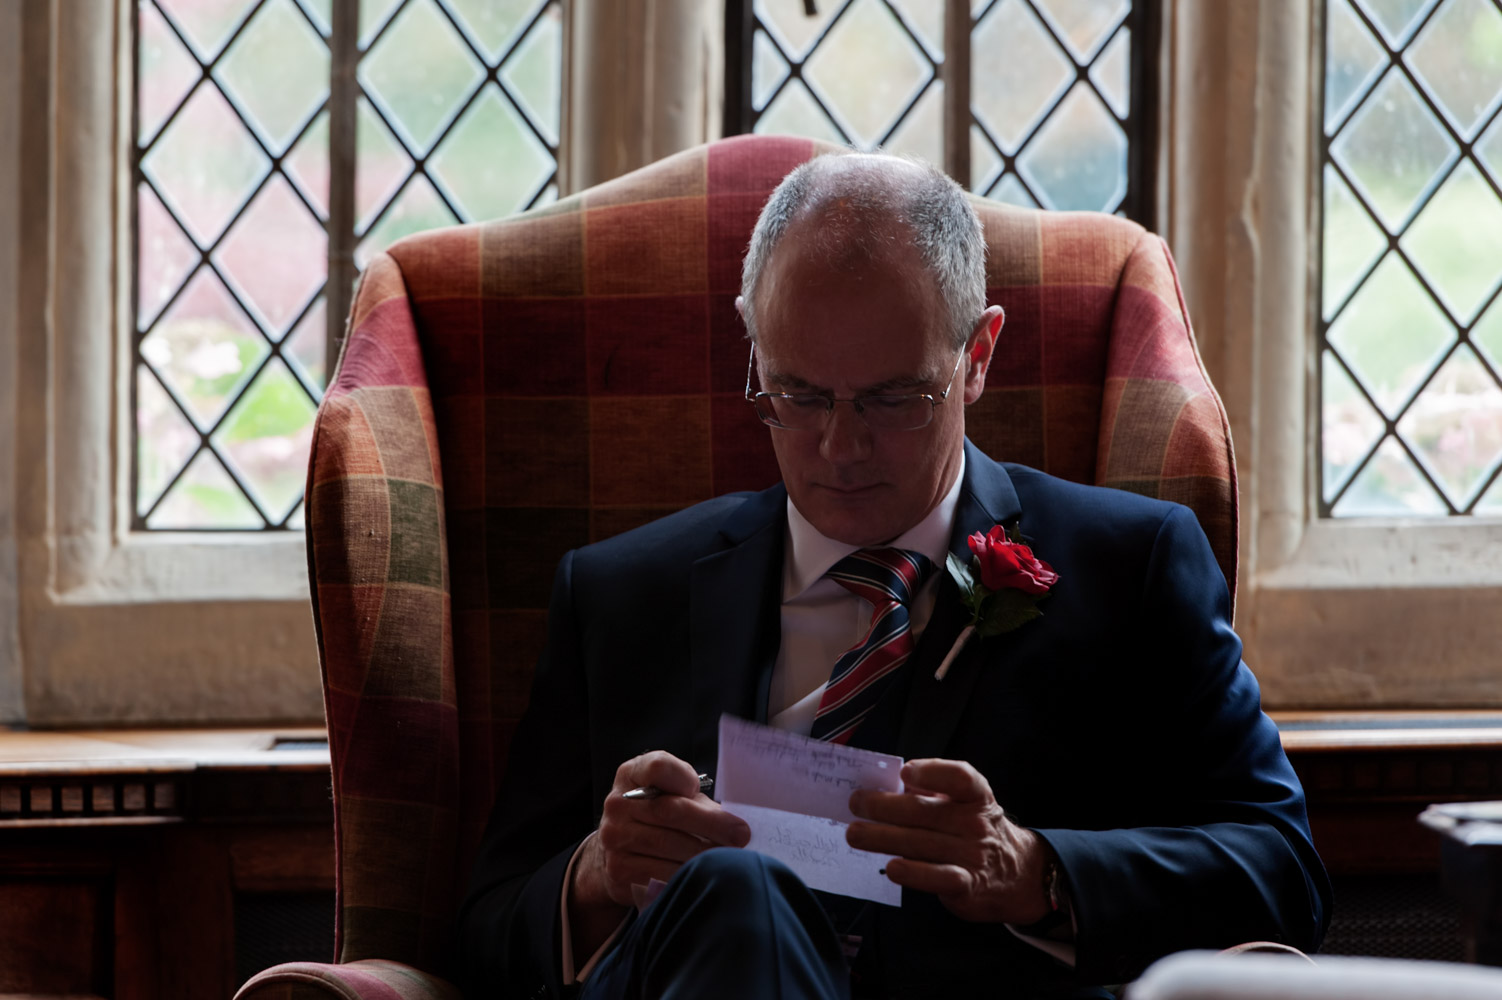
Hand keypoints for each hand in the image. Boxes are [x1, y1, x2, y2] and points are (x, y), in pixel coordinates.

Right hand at [572, 751, 750, 913]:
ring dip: (704, 854)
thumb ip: (695, 799)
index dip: (682, 777)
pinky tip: (704, 875)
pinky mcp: (619, 871)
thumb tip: (735, 827)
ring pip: (669, 846)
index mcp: (632, 774)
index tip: (697, 789)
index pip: (657, 767)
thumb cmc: (659, 815)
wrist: (622, 851)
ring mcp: (614, 838)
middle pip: (670, 811)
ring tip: (727, 859)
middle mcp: (617, 804)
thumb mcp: (672, 795)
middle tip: (740, 835)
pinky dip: (687, 875)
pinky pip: (661, 874)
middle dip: (712, 824)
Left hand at [846, 758, 1050, 924]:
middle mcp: (977, 823)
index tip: (905, 773)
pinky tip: (891, 868)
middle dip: (883, 806)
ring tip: (854, 834)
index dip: (933, 773)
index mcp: (976, 795)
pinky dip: (913, 873)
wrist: (1015, 874)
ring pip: (920, 843)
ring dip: (882, 838)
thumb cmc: (973, 830)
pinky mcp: (967, 885)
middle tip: (855, 803)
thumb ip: (931, 793)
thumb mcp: (963, 804)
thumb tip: (884, 788)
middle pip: (925, 811)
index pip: (960, 777)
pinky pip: (937, 877)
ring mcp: (973, 855)